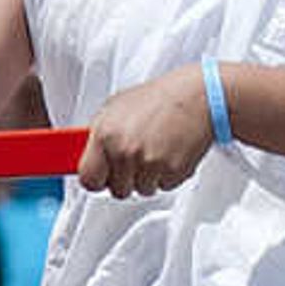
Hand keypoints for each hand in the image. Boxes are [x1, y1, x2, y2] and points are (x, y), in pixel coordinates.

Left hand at [78, 67, 214, 197]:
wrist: (198, 96)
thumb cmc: (157, 100)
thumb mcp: (115, 108)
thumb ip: (98, 136)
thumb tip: (86, 158)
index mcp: (105, 135)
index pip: (88, 179)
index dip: (96, 179)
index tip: (102, 177)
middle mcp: (124, 151)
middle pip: (117, 190)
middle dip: (125, 179)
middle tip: (136, 159)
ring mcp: (149, 163)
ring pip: (142, 190)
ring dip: (148, 177)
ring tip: (157, 150)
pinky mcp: (173, 171)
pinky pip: (164, 186)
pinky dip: (168, 175)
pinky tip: (171, 152)